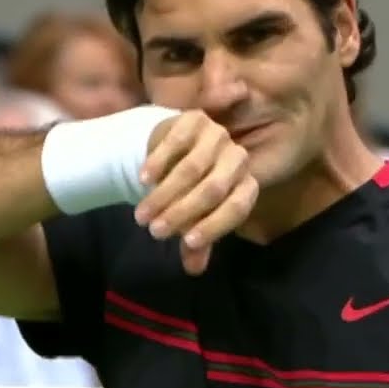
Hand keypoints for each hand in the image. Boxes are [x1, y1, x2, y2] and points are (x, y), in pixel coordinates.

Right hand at [134, 110, 258, 275]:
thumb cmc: (190, 190)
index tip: (186, 244)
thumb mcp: (194, 217)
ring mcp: (219, 135)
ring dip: (164, 194)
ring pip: (192, 168)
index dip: (214, 227)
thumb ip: (197, 241)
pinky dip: (158, 162)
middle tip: (154, 232)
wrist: (174, 150)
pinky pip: (176, 141)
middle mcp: (238, 158)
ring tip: (142, 215)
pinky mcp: (196, 118)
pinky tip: (142, 179)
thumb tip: (194, 269)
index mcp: (246, 184)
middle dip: (181, 213)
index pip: (238, 207)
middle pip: (213, 189)